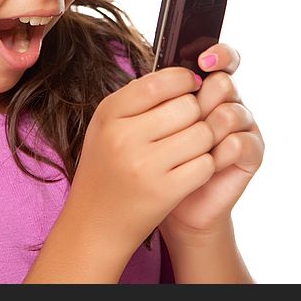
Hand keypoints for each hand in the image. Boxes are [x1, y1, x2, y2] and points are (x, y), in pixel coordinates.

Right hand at [68, 65, 212, 260]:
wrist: (94, 224)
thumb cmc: (106, 168)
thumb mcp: (107, 127)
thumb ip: (138, 99)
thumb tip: (185, 76)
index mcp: (108, 114)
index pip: (159, 81)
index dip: (184, 80)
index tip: (190, 87)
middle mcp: (123, 137)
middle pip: (188, 106)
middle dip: (196, 114)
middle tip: (187, 126)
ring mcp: (144, 166)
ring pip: (202, 134)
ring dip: (204, 140)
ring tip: (189, 148)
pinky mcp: (165, 192)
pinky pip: (206, 164)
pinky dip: (205, 166)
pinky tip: (190, 170)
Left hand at [160, 43, 263, 239]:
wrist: (168, 203)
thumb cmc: (154, 160)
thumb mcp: (148, 123)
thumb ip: (158, 96)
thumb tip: (156, 71)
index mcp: (207, 88)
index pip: (223, 58)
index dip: (219, 55)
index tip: (203, 61)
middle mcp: (229, 102)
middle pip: (223, 83)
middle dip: (198, 103)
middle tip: (181, 125)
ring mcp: (244, 127)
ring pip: (230, 113)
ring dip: (205, 132)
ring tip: (185, 151)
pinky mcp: (252, 153)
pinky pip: (238, 143)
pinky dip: (217, 154)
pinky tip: (204, 164)